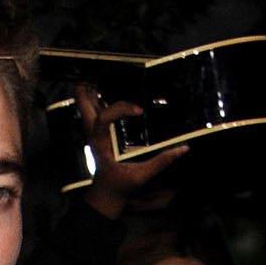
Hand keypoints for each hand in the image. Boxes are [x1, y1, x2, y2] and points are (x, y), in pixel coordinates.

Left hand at [75, 82, 186, 219]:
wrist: (106, 193)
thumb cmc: (121, 185)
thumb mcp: (141, 177)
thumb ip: (161, 162)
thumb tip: (184, 148)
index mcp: (100, 141)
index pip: (103, 117)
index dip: (121, 108)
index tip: (140, 111)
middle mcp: (93, 130)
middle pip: (81, 98)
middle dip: (91, 82)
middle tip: (110, 70)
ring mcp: (94, 127)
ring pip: (84, 98)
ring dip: (95, 84)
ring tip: (114, 71)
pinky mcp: (98, 127)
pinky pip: (95, 104)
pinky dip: (102, 92)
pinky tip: (117, 84)